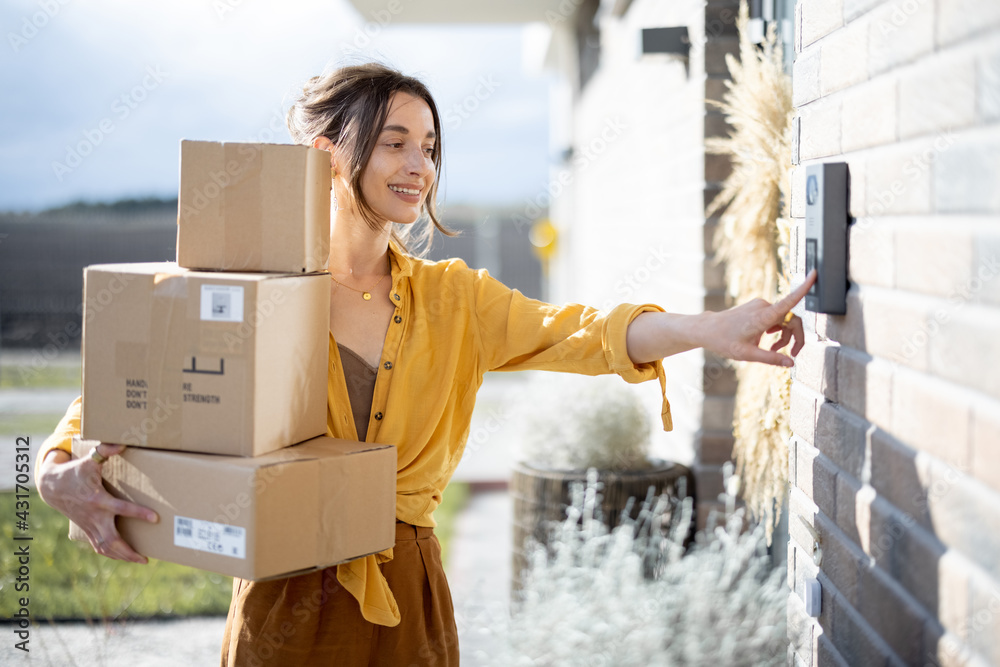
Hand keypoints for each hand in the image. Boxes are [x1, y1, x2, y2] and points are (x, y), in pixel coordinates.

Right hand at [37, 443, 157, 563]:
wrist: (52, 486)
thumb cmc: (76, 471)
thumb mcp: (89, 459)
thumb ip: (105, 451)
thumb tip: (122, 443)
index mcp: (98, 499)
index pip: (121, 509)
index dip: (138, 513)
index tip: (155, 518)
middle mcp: (94, 516)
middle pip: (111, 539)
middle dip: (128, 551)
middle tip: (145, 559)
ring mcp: (89, 525)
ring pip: (104, 547)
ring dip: (121, 556)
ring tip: (140, 560)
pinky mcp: (86, 529)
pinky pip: (98, 546)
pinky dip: (111, 554)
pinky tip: (124, 557)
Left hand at [702, 269, 816, 366]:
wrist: (708, 329)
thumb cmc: (724, 341)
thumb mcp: (747, 355)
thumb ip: (771, 358)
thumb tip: (791, 363)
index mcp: (763, 316)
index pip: (789, 300)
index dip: (804, 288)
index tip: (814, 274)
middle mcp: (764, 306)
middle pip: (791, 319)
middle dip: (794, 337)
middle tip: (792, 354)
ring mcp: (761, 305)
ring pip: (784, 319)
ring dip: (783, 335)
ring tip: (773, 349)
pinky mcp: (758, 307)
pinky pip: (776, 317)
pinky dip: (776, 329)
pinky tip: (767, 340)